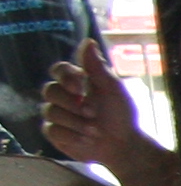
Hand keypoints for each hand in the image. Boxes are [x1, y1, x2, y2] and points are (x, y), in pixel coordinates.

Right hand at [41, 42, 180, 185]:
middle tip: (93, 113)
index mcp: (77, 81)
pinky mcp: (55, 133)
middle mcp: (64, 95)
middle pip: (49, 91)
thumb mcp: (113, 88)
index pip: (58, 69)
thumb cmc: (121, 113)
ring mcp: (57, 114)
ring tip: (96, 130)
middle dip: (72, 104)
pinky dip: (71, 136)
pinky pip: (51, 130)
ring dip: (76, 122)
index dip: (65, 78)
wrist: (124, 145)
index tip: (80, 89)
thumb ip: (97, 67)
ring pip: (50, 112)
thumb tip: (88, 41)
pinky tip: (86, 139)